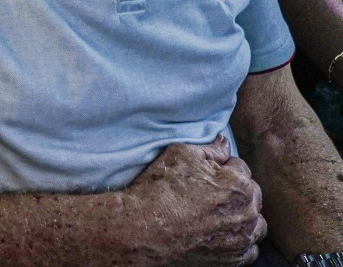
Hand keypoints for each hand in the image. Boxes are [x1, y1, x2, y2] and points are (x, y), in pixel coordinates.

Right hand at [124, 136, 265, 265]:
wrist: (142, 229)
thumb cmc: (160, 189)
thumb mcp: (181, 155)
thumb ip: (210, 149)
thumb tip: (225, 142)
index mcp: (239, 184)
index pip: (241, 168)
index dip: (222, 168)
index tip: (205, 175)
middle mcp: (247, 213)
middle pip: (252, 195)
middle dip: (236, 191)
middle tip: (209, 194)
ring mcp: (243, 239)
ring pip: (255, 223)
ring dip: (242, 217)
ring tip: (217, 215)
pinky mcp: (235, 259)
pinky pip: (249, 248)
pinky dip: (239, 241)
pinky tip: (219, 234)